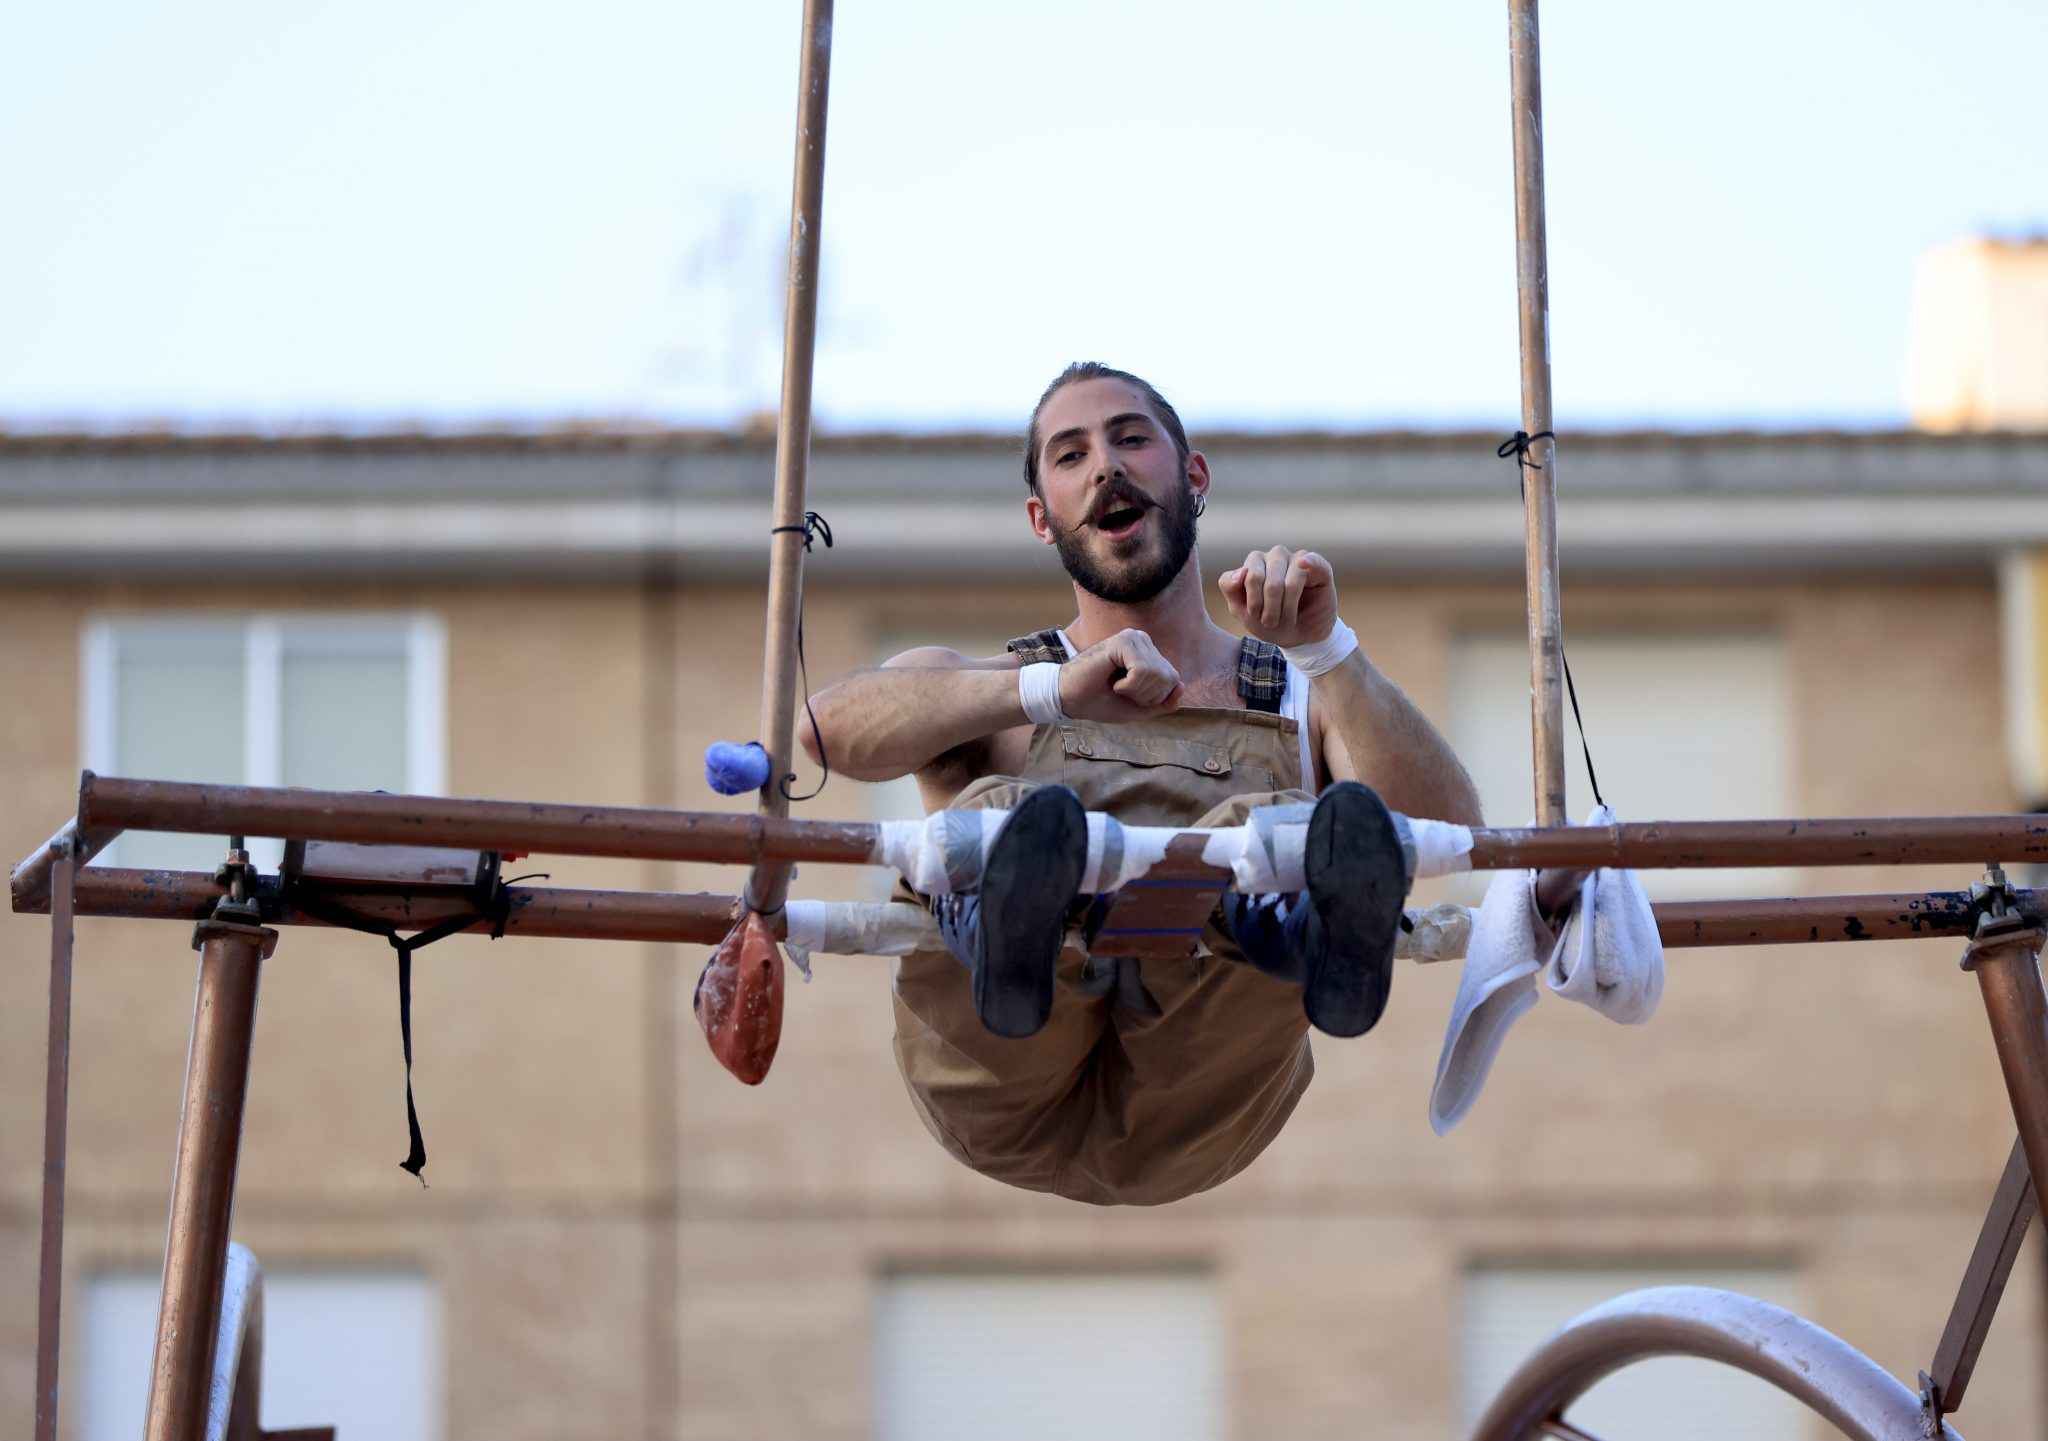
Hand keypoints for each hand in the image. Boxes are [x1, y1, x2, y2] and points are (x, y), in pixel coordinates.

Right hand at [1058, 628, 1184, 722]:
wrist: (1069, 700)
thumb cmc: (1101, 701)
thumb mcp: (1139, 708)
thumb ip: (1163, 702)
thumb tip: (1182, 687)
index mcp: (1148, 653)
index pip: (1173, 680)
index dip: (1152, 698)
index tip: (1128, 695)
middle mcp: (1143, 640)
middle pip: (1169, 678)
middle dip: (1146, 696)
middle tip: (1120, 691)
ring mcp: (1133, 638)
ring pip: (1158, 674)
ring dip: (1136, 691)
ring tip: (1116, 685)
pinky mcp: (1122, 641)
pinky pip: (1143, 670)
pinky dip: (1129, 685)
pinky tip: (1113, 681)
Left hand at [1219, 547, 1338, 647]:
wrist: (1301, 638)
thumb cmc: (1270, 622)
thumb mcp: (1242, 610)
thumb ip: (1230, 588)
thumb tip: (1241, 572)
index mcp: (1254, 563)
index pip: (1246, 576)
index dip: (1252, 602)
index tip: (1255, 616)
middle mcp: (1275, 556)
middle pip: (1262, 579)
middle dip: (1267, 608)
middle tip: (1272, 622)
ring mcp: (1297, 559)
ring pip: (1285, 582)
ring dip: (1285, 608)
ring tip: (1287, 620)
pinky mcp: (1320, 568)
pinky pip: (1312, 561)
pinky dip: (1308, 563)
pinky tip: (1304, 565)